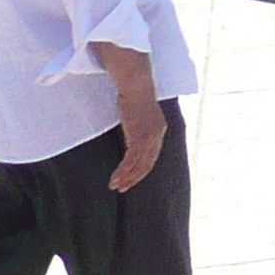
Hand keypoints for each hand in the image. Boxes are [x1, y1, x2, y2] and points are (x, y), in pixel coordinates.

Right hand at [92, 42, 165, 194]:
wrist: (136, 85)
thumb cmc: (133, 97)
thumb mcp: (138, 116)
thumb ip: (137, 130)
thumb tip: (130, 141)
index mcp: (159, 130)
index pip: (152, 157)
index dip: (141, 170)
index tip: (131, 179)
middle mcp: (157, 136)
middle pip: (147, 164)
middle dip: (134, 178)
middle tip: (123, 188)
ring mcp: (150, 137)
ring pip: (138, 165)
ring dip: (126, 177)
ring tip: (115, 186)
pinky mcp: (140, 136)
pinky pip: (131, 160)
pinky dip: (123, 171)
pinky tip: (115, 178)